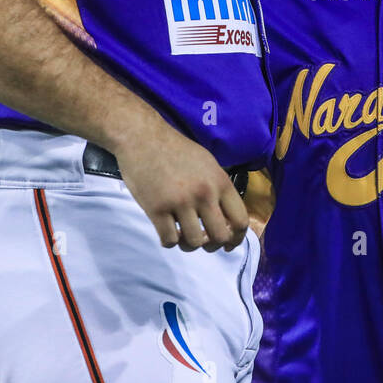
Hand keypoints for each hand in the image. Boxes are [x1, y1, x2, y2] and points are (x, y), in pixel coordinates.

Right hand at [115, 129, 248, 253]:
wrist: (142, 137)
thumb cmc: (175, 149)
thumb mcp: (208, 163)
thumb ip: (218, 188)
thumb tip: (227, 217)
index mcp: (220, 182)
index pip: (240, 220)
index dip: (236, 238)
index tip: (228, 245)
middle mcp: (204, 194)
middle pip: (220, 236)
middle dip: (213, 245)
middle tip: (203, 241)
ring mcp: (180, 202)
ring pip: (194, 242)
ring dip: (189, 245)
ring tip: (182, 235)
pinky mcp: (156, 209)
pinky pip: (169, 240)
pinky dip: (169, 241)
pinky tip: (167, 231)